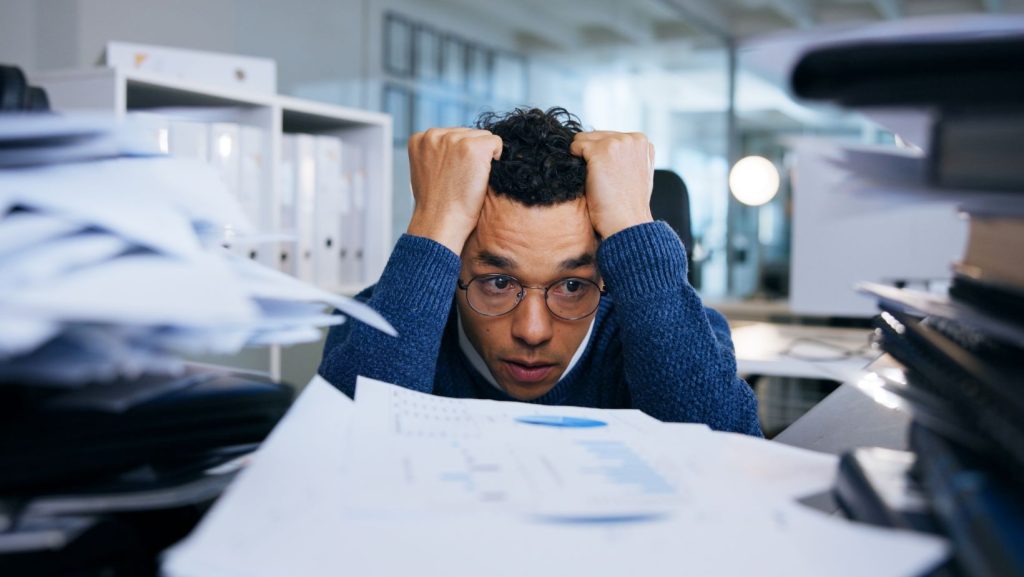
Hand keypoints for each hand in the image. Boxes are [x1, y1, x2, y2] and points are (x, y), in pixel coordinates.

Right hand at [406, 128, 502, 253]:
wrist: (440, 222)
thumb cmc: (436, 205)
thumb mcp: (426, 172)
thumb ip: (437, 154)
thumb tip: (456, 147)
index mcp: (419, 139)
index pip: (452, 135)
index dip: (458, 156)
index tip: (452, 175)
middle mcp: (434, 134)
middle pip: (468, 133)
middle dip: (471, 155)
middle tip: (462, 180)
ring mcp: (453, 139)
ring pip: (483, 137)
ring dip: (482, 157)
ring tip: (470, 180)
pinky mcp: (473, 147)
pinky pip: (496, 142)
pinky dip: (496, 158)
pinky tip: (483, 176)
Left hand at [570, 131, 653, 237]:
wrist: (626, 223)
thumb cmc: (627, 206)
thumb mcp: (635, 173)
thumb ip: (626, 156)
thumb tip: (603, 149)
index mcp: (642, 142)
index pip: (609, 137)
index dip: (602, 155)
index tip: (608, 175)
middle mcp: (632, 138)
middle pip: (595, 135)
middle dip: (591, 154)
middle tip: (600, 180)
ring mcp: (617, 142)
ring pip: (583, 139)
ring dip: (582, 158)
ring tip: (594, 180)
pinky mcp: (600, 150)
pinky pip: (575, 146)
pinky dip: (574, 160)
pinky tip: (586, 177)